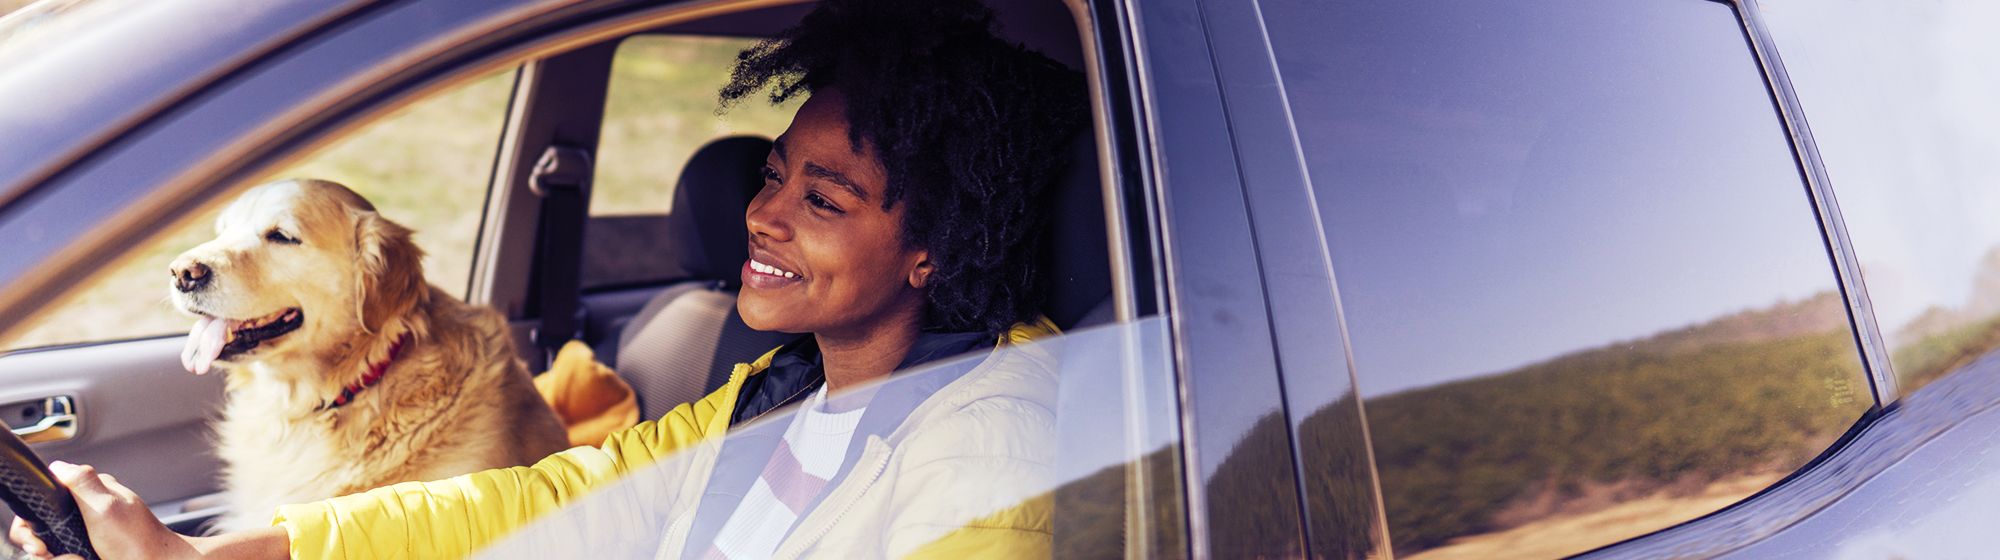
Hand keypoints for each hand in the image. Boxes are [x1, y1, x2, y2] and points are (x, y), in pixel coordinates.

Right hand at [7, 462, 201, 559]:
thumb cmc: (137, 541)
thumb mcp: (106, 507)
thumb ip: (83, 483)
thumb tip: (58, 466)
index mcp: (92, 490)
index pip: (46, 497)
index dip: (34, 522)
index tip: (39, 543)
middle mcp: (90, 505)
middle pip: (46, 523)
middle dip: (44, 543)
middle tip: (58, 555)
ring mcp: (91, 527)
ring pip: (56, 540)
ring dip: (60, 555)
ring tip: (78, 559)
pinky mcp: (93, 543)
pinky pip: (68, 551)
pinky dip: (69, 558)